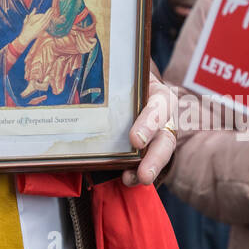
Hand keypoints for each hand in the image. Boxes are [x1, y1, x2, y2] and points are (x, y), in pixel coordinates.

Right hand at [17, 8, 52, 42]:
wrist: (26, 37)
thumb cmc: (25, 29)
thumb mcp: (26, 21)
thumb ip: (31, 14)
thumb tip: (35, 8)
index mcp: (38, 24)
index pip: (45, 17)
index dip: (48, 13)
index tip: (50, 9)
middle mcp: (41, 27)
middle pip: (47, 19)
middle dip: (50, 14)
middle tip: (52, 9)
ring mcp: (42, 29)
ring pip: (47, 22)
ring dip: (50, 18)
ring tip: (52, 13)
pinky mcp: (41, 31)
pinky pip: (46, 26)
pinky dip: (48, 22)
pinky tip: (49, 20)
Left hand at [123, 69, 177, 185]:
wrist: (126, 84)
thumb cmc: (125, 79)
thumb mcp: (125, 73)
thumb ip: (115, 76)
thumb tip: (84, 68)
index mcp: (159, 94)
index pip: (159, 107)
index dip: (149, 124)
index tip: (135, 140)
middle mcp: (162, 117)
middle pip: (165, 139)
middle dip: (155, 159)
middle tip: (144, 175)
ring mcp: (158, 134)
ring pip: (160, 154)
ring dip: (147, 169)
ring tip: (132, 180)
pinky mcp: (148, 147)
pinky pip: (147, 162)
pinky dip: (136, 172)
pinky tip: (126, 178)